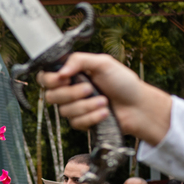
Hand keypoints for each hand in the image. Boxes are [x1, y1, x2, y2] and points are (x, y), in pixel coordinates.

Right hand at [37, 52, 171, 145]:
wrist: (138, 106)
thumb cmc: (123, 82)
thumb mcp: (103, 63)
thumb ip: (79, 60)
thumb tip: (61, 71)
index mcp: (71, 73)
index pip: (45, 77)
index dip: (50, 80)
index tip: (64, 78)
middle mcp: (69, 90)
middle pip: (50, 96)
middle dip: (71, 93)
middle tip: (90, 88)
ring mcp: (74, 107)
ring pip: (64, 111)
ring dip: (87, 106)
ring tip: (104, 101)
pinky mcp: (81, 122)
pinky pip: (76, 122)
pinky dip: (92, 117)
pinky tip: (105, 113)